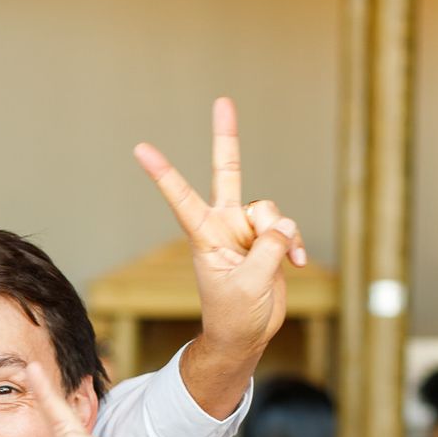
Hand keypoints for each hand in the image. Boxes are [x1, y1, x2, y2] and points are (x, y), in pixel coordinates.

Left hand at [135, 97, 305, 362]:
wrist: (245, 334)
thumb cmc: (234, 314)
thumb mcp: (250, 284)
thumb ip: (268, 249)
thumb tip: (282, 225)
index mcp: (205, 235)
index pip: (181, 197)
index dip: (164, 172)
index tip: (141, 148)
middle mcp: (225, 225)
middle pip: (227, 172)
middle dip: (226, 137)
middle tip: (223, 101)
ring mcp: (247, 230)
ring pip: (271, 209)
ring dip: (281, 233)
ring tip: (280, 261)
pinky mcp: (268, 240)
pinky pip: (287, 228)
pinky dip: (295, 244)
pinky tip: (296, 263)